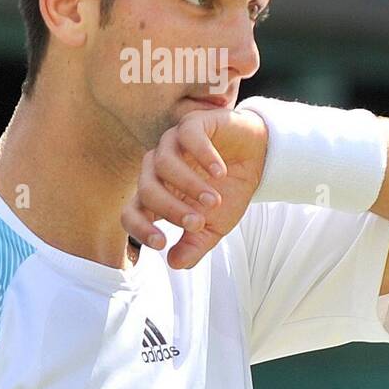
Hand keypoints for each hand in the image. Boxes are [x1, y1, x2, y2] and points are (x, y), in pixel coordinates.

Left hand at [121, 108, 267, 269]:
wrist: (258, 160)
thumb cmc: (228, 192)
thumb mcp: (214, 227)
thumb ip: (194, 245)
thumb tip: (175, 265)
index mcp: (156, 193)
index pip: (131, 211)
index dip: (139, 228)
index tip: (162, 243)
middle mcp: (157, 167)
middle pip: (147, 188)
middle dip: (172, 210)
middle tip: (198, 223)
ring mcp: (172, 143)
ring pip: (164, 163)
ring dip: (189, 186)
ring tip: (214, 201)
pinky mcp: (192, 124)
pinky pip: (187, 136)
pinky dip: (203, 156)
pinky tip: (220, 172)